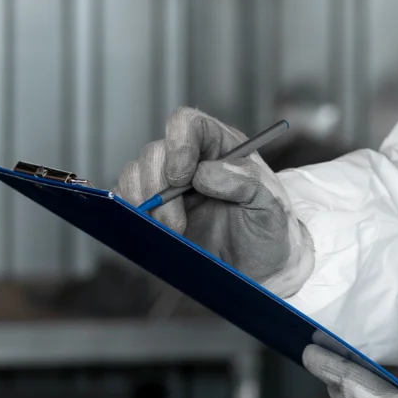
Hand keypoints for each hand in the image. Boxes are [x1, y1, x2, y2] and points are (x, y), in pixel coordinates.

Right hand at [116, 107, 307, 292]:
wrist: (259, 273)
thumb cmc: (271, 233)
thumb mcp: (273, 206)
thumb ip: (248, 182)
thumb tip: (206, 173)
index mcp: (221, 148)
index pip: (189, 124)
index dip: (178, 143)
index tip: (181, 177)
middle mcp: (190, 162)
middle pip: (154, 152)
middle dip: (158, 188)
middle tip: (176, 225)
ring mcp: (167, 187)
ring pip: (134, 175)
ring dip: (144, 205)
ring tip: (172, 234)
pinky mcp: (150, 212)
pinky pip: (123, 201)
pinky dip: (129, 216)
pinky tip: (152, 234)